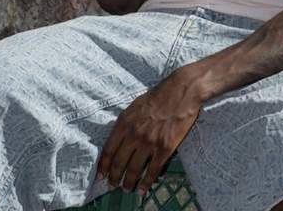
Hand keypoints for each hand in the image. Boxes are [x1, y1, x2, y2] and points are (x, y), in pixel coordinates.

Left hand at [97, 71, 200, 196]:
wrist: (181, 91)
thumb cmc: (158, 95)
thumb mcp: (135, 105)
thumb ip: (125, 122)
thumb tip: (118, 137)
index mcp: (124, 122)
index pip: (109, 149)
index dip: (104, 165)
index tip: (101, 175)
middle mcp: (134, 134)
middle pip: (120, 162)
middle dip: (114, 177)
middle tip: (112, 186)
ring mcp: (149, 143)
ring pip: (134, 169)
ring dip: (129, 182)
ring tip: (127, 189)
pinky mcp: (165, 148)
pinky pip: (153, 170)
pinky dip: (146, 183)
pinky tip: (142, 189)